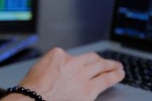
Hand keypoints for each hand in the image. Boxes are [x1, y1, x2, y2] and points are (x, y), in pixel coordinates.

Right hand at [3, 47, 124, 100]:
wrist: (32, 100)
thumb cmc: (31, 89)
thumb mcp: (39, 69)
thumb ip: (53, 67)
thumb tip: (58, 72)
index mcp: (59, 55)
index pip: (74, 56)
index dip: (82, 61)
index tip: (87, 62)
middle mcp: (72, 63)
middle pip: (92, 59)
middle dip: (102, 60)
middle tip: (110, 62)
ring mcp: (82, 76)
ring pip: (102, 67)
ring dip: (112, 66)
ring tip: (119, 67)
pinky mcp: (88, 90)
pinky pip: (104, 81)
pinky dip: (114, 77)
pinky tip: (119, 75)